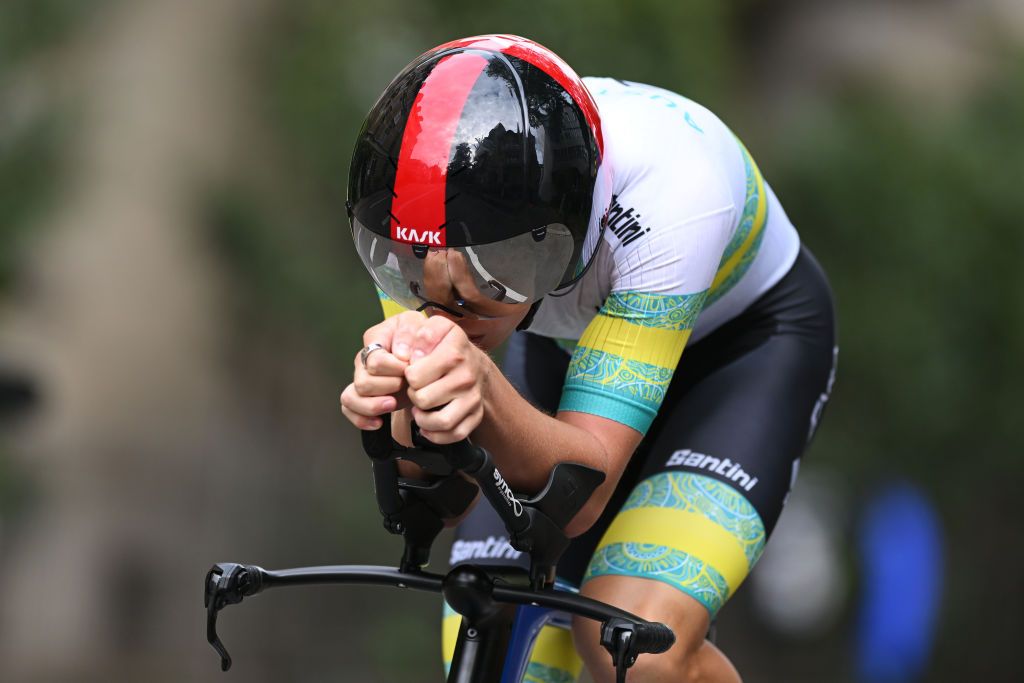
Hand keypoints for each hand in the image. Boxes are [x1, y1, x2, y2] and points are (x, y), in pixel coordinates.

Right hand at [339, 312, 425, 429]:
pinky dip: (362, 419)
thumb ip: (409, 333)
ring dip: (373, 405)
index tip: (410, 368)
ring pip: (351, 397)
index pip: (375, 361)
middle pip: (363, 382)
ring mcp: (361, 378)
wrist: (425, 354)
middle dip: (388, 387)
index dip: (394, 369)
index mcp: (375, 339)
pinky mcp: (363, 395)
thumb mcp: (420, 326)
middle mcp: (364, 360)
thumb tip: (400, 355)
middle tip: (405, 384)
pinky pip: (349, 409)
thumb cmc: (420, 338)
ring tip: (393, 404)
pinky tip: (379, 422)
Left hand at [404, 316, 491, 443]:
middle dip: (413, 396)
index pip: (414, 376)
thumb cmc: (448, 347)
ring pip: (440, 421)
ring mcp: (473, 398)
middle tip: (416, 389)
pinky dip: (436, 434)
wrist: (475, 363)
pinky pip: (454, 434)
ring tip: (420, 408)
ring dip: (422, 418)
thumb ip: (420, 334)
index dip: (407, 376)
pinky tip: (428, 424)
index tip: (412, 371)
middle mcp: (466, 377)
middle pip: (423, 400)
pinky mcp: (475, 416)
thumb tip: (408, 355)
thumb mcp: (436, 328)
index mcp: (454, 353)